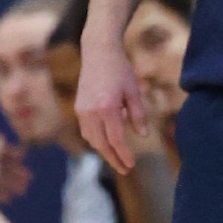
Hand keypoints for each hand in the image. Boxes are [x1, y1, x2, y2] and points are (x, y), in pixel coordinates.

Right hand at [76, 37, 148, 172]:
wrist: (98, 52)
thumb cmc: (120, 70)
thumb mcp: (134, 92)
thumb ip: (138, 115)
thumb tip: (143, 135)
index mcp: (107, 107)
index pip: (116, 140)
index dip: (124, 155)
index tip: (131, 165)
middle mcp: (91, 111)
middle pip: (101, 144)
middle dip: (113, 159)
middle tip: (125, 169)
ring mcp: (82, 110)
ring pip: (91, 139)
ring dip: (104, 151)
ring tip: (117, 158)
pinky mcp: (78, 107)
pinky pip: (86, 130)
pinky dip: (95, 140)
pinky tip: (106, 142)